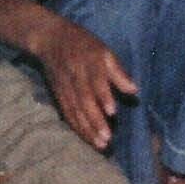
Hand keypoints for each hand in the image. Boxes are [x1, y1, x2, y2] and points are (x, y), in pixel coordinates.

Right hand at [37, 17, 137, 149]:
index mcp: (89, 63)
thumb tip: (134, 90)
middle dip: (95, 121)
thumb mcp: (104, 51)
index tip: (112, 112)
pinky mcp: (58, 94)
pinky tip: (86, 138)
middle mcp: (76, 76)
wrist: (50, 39)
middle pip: (85, 101)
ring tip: (100, 144)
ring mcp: (65, 87)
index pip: (96, 81)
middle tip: (107, 139)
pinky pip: (67, 113)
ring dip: (87, 129)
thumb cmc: (84, 45)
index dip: (103, 97)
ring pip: (75, 111)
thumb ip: (118, 71)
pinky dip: (76, 127)